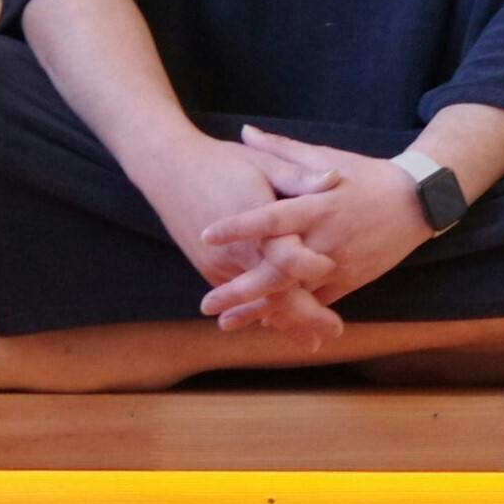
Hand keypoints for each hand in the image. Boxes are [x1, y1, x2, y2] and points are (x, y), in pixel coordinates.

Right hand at [128, 128, 351, 348]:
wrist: (167, 169)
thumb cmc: (222, 162)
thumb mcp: (263, 163)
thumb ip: (298, 177)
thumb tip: (335, 179)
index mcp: (255, 222)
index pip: (288, 257)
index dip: (313, 266)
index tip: (336, 273)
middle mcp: (236, 251)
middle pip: (275, 292)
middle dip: (306, 315)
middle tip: (335, 331)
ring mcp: (219, 265)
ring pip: (257, 301)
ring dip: (285, 322)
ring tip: (312, 341)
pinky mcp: (209, 269)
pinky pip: (239, 298)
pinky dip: (261, 312)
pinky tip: (279, 326)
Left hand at [195, 127, 436, 331]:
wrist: (416, 202)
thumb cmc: (365, 174)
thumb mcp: (325, 156)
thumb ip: (281, 149)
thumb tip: (243, 131)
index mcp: (317, 205)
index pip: (272, 218)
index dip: (240, 227)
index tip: (207, 234)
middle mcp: (326, 238)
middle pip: (280, 269)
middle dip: (242, 290)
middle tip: (206, 303)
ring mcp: (339, 264)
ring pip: (297, 294)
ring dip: (261, 311)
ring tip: (226, 322)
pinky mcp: (351, 280)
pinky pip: (318, 303)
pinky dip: (291, 313)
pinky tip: (263, 323)